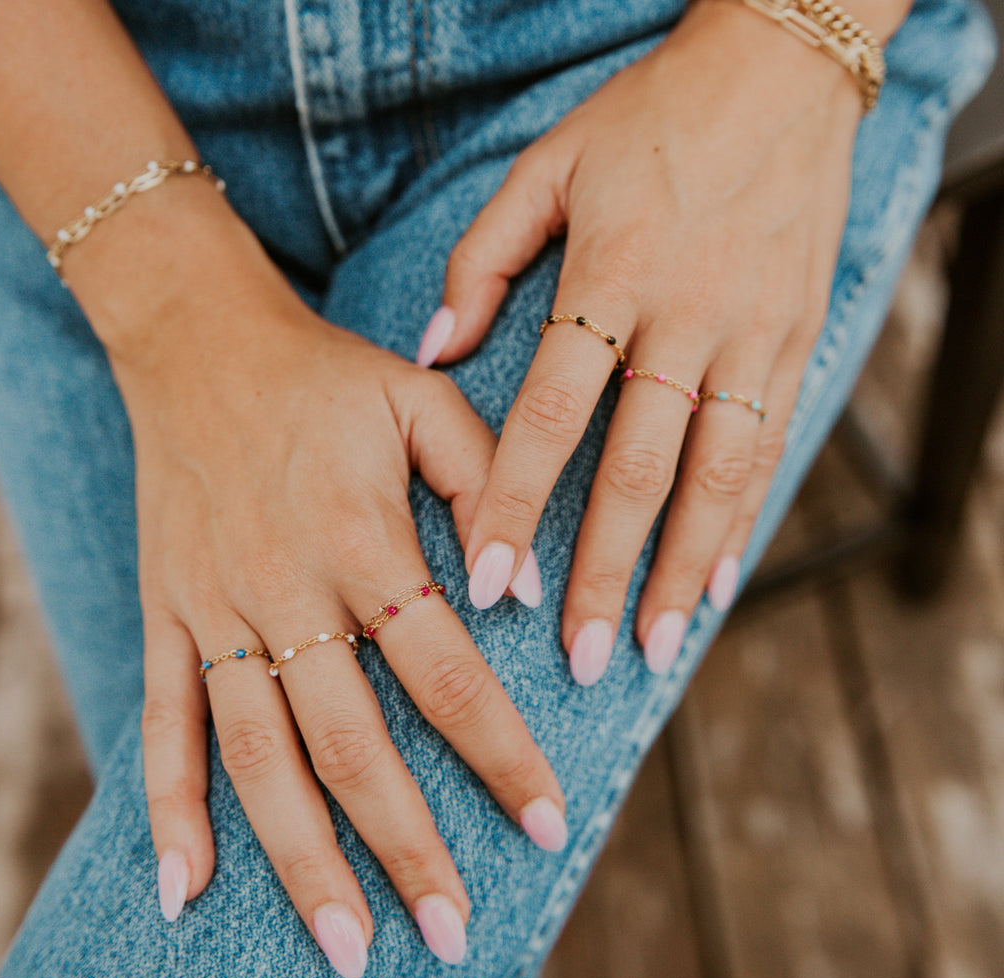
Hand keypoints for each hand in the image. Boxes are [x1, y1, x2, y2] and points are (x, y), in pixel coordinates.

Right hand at [99, 222, 564, 977]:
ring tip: (346, 948)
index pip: (443, 669)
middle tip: (452, 935)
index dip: (499, 752)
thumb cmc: (327, 373)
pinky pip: (162, 724)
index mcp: (359, 536)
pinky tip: (189, 890)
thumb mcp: (422, 399)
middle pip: (350, 742)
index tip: (547, 824)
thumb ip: (486, 482)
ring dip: (302, 860)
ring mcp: (213, 610)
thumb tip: (522, 589)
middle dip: (407, 846)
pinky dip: (170, 809)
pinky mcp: (165, 614)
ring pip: (257, 758)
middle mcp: (283, 587)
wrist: (198, 340)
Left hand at [424, 0, 866, 681]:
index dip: (519, 501)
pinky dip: (743, 520)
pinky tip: (720, 583)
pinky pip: (770, 446)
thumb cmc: (648, 118)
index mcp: (612, 274)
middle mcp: (686, 315)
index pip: (553, 413)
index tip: (491, 582)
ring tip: (655, 649)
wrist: (779, 69)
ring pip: (715, 474)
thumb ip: (484, 258)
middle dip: (605, 571)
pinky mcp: (796, 340)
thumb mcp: (550, 166)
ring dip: (683, 570)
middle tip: (577, 655)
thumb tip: (434, 348)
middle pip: (638, 467)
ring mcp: (751, 333)